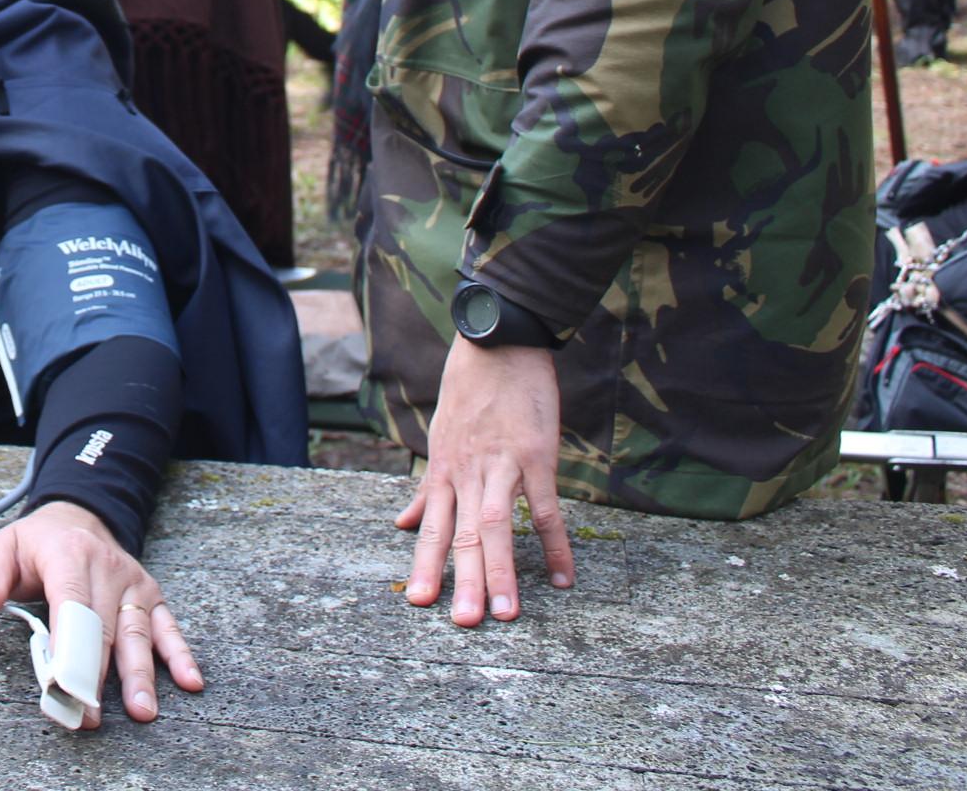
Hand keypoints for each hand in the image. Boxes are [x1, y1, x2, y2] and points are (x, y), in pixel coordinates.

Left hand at [0, 500, 200, 724]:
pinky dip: (179, 654)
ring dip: (139, 674)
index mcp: (67, 555)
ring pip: (136, 632)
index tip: (63, 686)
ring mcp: (132, 582)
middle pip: (103, 628)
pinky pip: (166, 626)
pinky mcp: (149, 596)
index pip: (71, 606)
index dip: (68, 648)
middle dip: (95, 676)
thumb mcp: (1, 548)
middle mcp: (105, 567)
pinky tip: (190, 681)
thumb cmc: (35, 544)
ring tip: (141, 710)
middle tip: (88, 715)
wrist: (76, 516)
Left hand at [395, 339, 575, 626]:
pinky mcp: (535, 456)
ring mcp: (501, 466)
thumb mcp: (439, 436)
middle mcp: (467, 472)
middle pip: (462, 535)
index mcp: (444, 470)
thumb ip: (427, 486)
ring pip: (497, 527)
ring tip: (505, 615)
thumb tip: (404, 524)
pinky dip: (554, 543)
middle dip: (461, 581)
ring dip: (500, 571)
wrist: (498, 341)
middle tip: (462, 624)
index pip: (432, 527)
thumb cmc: (469, 389)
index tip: (418, 603)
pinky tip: (561, 577)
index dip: (425, 564)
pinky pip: (544, 508)